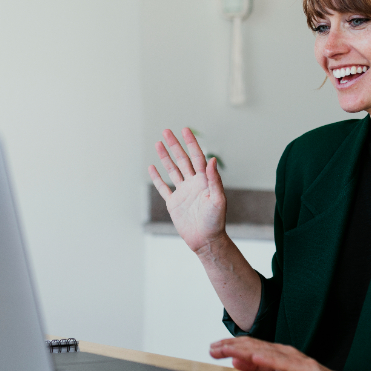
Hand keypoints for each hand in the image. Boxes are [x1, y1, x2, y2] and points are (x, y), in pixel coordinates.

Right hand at [148, 128, 226, 252]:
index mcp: (204, 181)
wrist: (206, 240)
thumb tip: (211, 159)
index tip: (184, 130)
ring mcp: (183, 192)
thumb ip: (214, 179)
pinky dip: (157, 178)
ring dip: (165, 157)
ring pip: (172, 170)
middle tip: (166, 131)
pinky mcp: (174, 203)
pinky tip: (152, 167)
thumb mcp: (218, 199)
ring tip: (158, 143)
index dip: (191, 143)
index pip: (197, 157)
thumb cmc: (216, 221)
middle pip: (182, 160)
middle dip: (175, 145)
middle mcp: (193, 183)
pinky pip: (163, 188)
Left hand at [209, 337, 340, 370]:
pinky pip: (286, 364)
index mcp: (276, 354)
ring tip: (228, 350)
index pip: (249, 346)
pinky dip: (270, 359)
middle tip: (213, 348)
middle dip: (232, 346)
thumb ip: (257, 368)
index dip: (230, 346)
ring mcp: (297, 359)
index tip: (212, 348)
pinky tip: (256, 358)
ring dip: (245, 350)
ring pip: (267, 352)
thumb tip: (235, 361)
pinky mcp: (307, 369)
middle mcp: (285, 352)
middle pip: (254, 346)